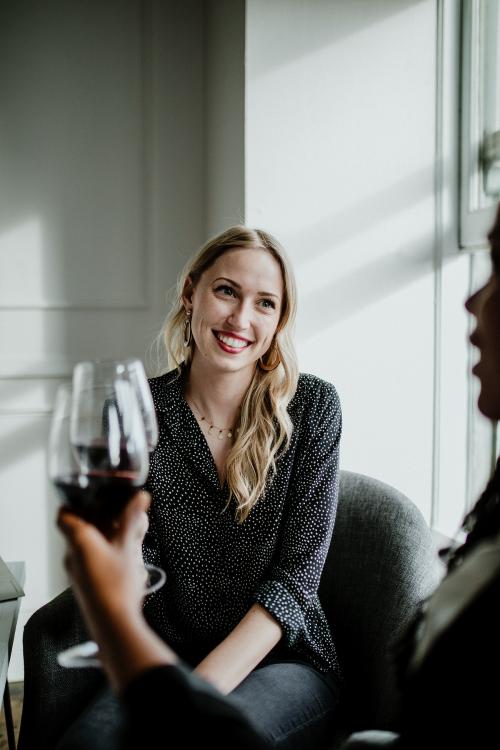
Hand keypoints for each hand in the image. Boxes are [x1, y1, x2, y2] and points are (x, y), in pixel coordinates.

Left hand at [57, 491, 150, 644]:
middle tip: (116, 513)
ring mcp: (77, 572)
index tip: (87, 497)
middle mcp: (72, 555)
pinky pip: (90, 562)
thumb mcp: (128, 547)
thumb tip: (139, 498)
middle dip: (97, 519)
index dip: (73, 503)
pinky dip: (103, 553)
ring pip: (85, 546)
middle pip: (77, 529)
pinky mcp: (85, 585)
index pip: (64, 515)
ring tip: (124, 535)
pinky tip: (122, 558)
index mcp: (79, 541)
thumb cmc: (116, 589)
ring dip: (103, 537)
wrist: (113, 625)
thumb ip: (132, 520)